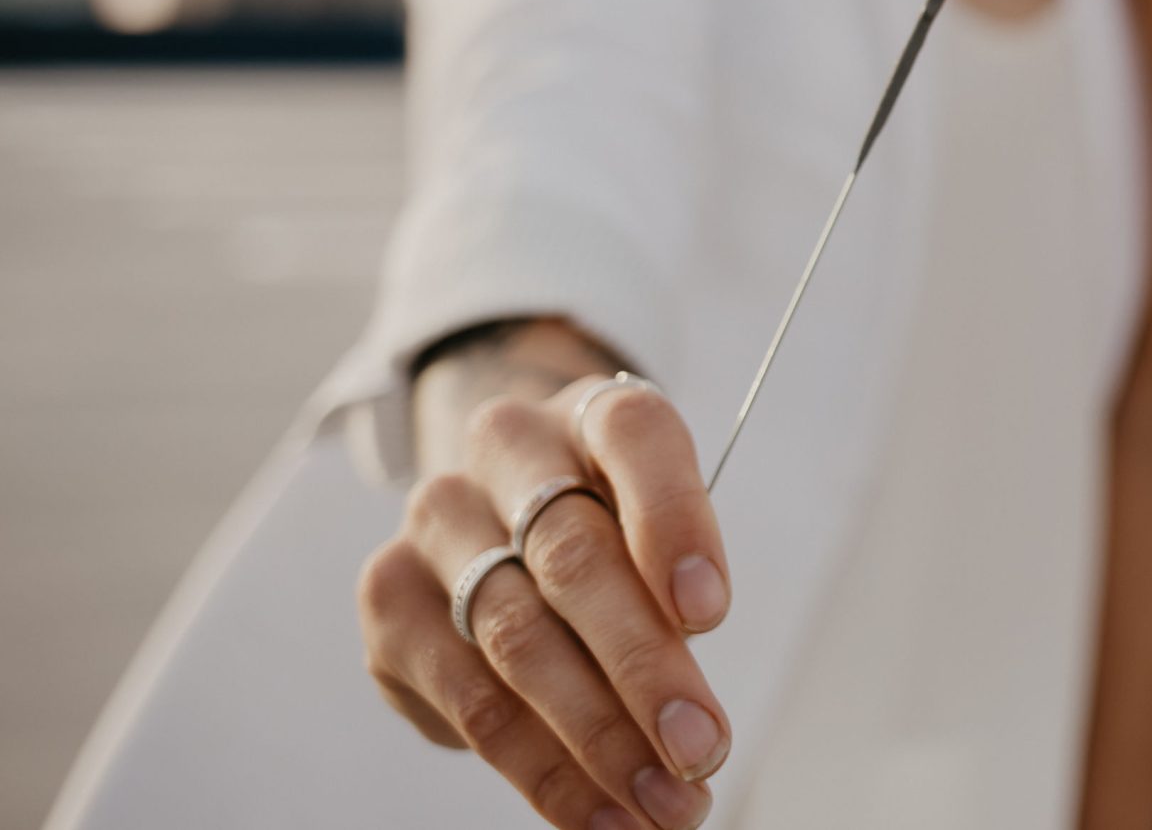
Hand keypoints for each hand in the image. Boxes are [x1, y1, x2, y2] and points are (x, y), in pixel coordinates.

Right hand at [358, 353, 734, 829]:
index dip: (674, 522)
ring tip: (664, 805)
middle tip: (702, 749)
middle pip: (576, 559)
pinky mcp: (391, 600)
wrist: (507, 497)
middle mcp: (507, 448)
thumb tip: (687, 670)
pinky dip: (542, 770)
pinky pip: (469, 701)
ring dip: (599, 740)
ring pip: (517, 641)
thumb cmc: (614, 516)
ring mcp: (437, 520)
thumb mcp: (665, 514)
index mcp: (595, 410)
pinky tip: (598, 813)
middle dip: (646, 670)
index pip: (637, 437)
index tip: (712, 613)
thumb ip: (680, 568)